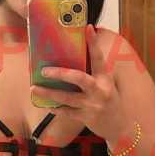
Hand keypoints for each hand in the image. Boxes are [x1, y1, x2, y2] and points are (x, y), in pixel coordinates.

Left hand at [31, 25, 126, 142]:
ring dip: (49, 93)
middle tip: (44, 70)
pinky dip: (56, 109)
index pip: (99, 58)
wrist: (119, 127)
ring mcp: (92, 105)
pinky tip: (46, 105)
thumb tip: (74, 59)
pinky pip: (67, 112)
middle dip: (60, 73)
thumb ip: (94, 73)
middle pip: (78, 78)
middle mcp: (99, 91)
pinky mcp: (86, 117)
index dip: (94, 43)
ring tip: (34, 88)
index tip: (88, 28)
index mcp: (105, 79)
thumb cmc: (110, 101)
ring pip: (67, 98)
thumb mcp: (107, 85)